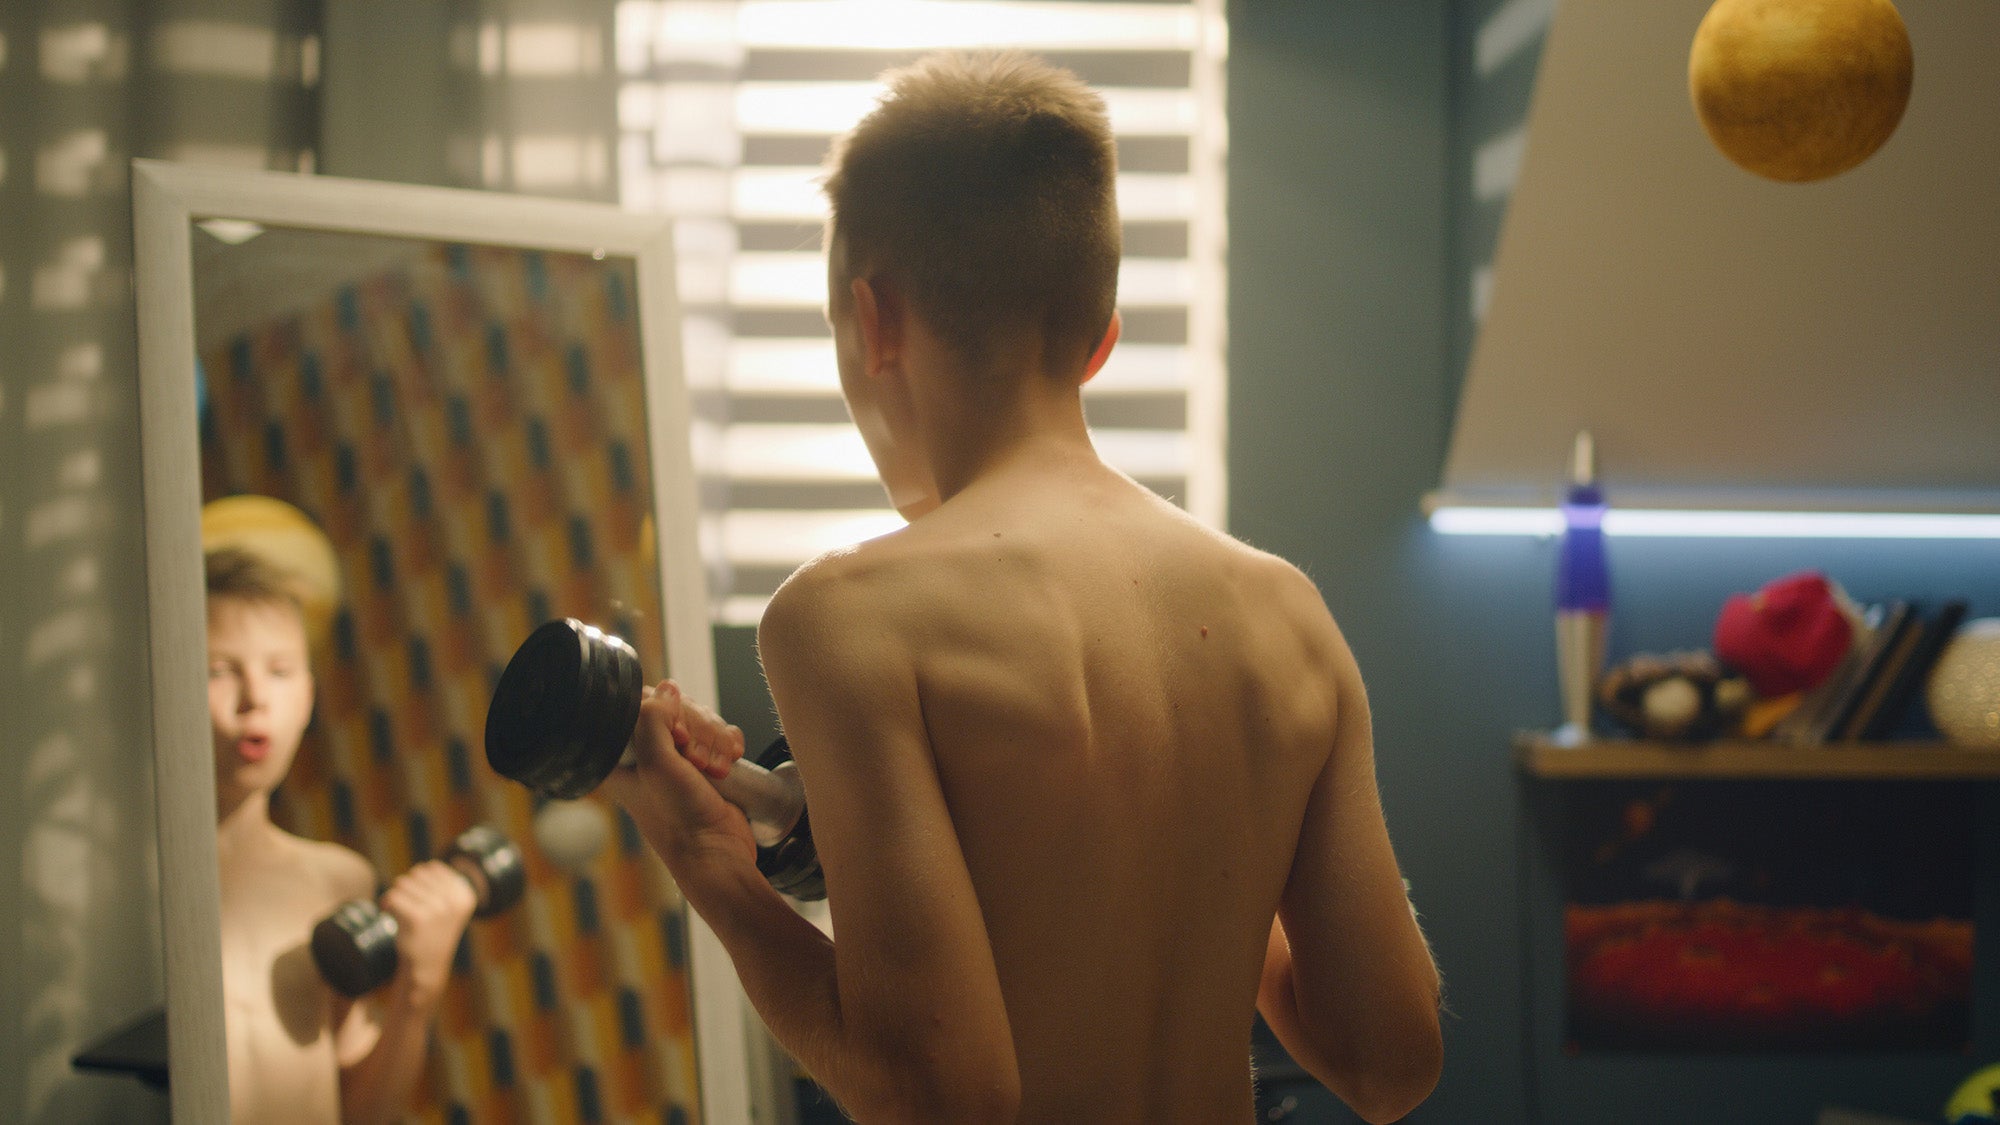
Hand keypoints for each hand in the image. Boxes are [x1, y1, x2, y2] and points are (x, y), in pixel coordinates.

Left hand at [381, 860, 477, 1009]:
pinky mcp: (417, 918)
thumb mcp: (449, 908)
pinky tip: (388, 912)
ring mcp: (437, 909)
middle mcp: (454, 901)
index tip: (420, 898)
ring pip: (402, 883)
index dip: (420, 880)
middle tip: (406, 906)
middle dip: (407, 887)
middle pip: (416, 874)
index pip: (433, 868)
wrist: (426, 967)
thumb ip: (444, 885)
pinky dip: (386, 903)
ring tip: (399, 911)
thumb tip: (427, 866)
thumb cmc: (433, 934)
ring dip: (396, 895)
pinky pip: (393, 897)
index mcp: (464, 895)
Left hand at [603, 680, 756, 876]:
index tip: (677, 736)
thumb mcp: (658, 765)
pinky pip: (718, 734)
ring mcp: (677, 759)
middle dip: (696, 730)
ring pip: (700, 719)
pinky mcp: (703, 764)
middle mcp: (646, 755)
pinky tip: (729, 762)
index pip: (640, 704)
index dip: (665, 712)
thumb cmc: (680, 819)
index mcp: (621, 756)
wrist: (717, 852)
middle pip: (675, 708)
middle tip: (697, 761)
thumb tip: (668, 689)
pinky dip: (727, 743)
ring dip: (715, 740)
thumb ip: (653, 720)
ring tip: (716, 769)